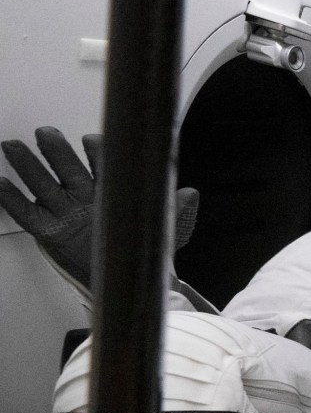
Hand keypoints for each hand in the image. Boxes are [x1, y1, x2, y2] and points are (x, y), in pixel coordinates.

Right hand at [0, 128, 195, 290]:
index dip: (98, 153)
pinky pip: (27, 215)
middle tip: (45, 133)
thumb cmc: (145, 249)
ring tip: (12, 146)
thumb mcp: (167, 229)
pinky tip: (1, 183)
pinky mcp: (51, 233)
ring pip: (44, 185)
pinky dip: (12, 200)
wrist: (133, 279)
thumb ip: (175, 209)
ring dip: (28, 166)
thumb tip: (190, 193)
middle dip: (57, 151)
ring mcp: (66, 213)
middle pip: (67, 170)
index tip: (92, 141)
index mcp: (110, 191)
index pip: (103, 165)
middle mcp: (85, 198)